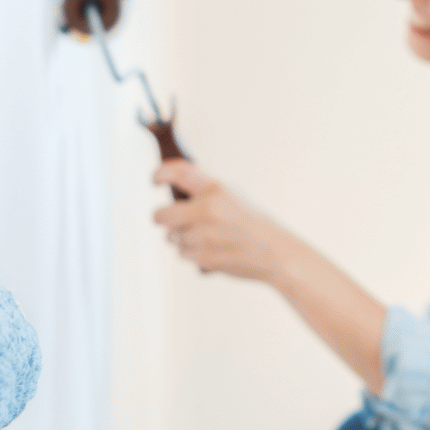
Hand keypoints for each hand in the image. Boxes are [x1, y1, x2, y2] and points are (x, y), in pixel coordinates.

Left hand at [153, 160, 299, 283]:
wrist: (275, 253)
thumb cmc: (254, 224)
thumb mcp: (234, 196)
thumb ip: (206, 190)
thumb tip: (176, 188)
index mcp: (216, 190)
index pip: (178, 173)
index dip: (160, 174)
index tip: (155, 180)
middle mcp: (207, 210)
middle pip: (161, 215)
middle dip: (162, 218)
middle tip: (168, 219)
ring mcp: (204, 236)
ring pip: (171, 237)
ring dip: (182, 238)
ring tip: (206, 237)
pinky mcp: (204, 257)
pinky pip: (182, 254)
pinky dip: (192, 253)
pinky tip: (211, 249)